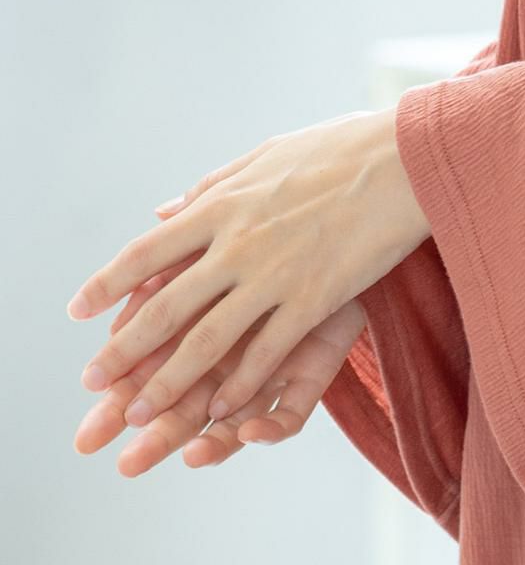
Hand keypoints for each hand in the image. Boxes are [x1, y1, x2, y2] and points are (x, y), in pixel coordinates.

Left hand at [66, 108, 428, 433]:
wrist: (406, 157)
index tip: (79, 310)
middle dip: (124, 351)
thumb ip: (214, 187)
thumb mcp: (268, 155)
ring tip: (141, 414)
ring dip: (170, 384)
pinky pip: (267, 353)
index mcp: (222, 204)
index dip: (108, 283)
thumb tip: (167, 210)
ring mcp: (274, 274)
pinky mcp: (314, 299)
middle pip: (166, 307)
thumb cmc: (341, 149)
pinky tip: (222, 412)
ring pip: (207, 342)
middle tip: (94, 383)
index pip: (146, 251)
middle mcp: (237, 242)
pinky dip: (241, 386)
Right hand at [74, 247, 371, 475]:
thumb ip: (209, 227)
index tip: (89, 386)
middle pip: (183, 398)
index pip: (157, 351)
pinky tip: (250, 431)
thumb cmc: (303, 221)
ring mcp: (275, 366)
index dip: (123, 370)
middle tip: (101, 446)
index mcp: (212, 315)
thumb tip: (162, 215)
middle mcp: (238, 351)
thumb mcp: (250, 220)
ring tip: (180, 457)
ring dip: (202, 440)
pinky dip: (271, 425)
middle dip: (146, 424)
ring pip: (230, 417)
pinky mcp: (316, 371)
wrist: (372, 219)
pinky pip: (293, 409)